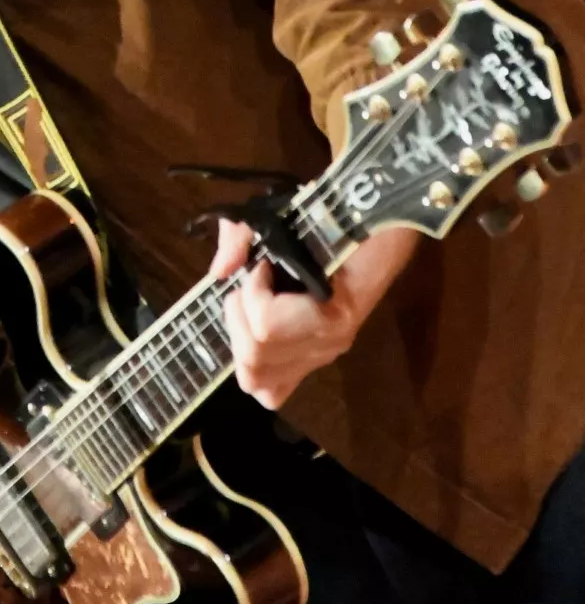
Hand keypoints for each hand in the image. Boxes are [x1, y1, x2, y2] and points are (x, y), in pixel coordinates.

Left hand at [211, 217, 417, 409]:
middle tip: (252, 286)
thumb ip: (242, 236)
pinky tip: (257, 334)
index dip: (252, 292)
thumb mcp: (285, 212)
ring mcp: (323, 355)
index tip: (265, 265)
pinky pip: (273, 391)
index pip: (266, 326)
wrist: (384, 228)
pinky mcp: (315, 360)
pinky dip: (257, 370)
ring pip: (257, 380)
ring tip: (255, 305)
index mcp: (329, 311)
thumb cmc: (338, 217)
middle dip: (239, 317)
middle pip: (255, 358)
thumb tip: (220, 271)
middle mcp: (327, 343)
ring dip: (242, 338)